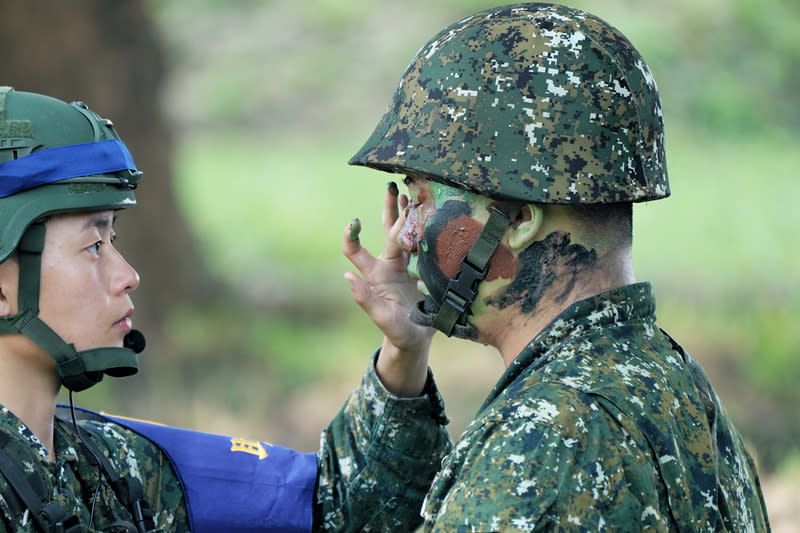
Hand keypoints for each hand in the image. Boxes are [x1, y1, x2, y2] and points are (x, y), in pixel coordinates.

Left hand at [343, 183, 434, 396]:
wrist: (417, 339)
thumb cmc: (397, 332)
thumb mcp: (382, 318)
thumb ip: (365, 299)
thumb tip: (346, 276)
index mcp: (376, 275)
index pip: (356, 252)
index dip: (352, 236)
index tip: (353, 221)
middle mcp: (389, 265)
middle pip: (386, 231)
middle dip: (390, 209)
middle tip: (394, 186)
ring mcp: (406, 264)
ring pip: (404, 233)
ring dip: (407, 212)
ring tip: (410, 191)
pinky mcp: (423, 267)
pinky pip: (424, 243)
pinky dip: (427, 227)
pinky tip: (434, 213)